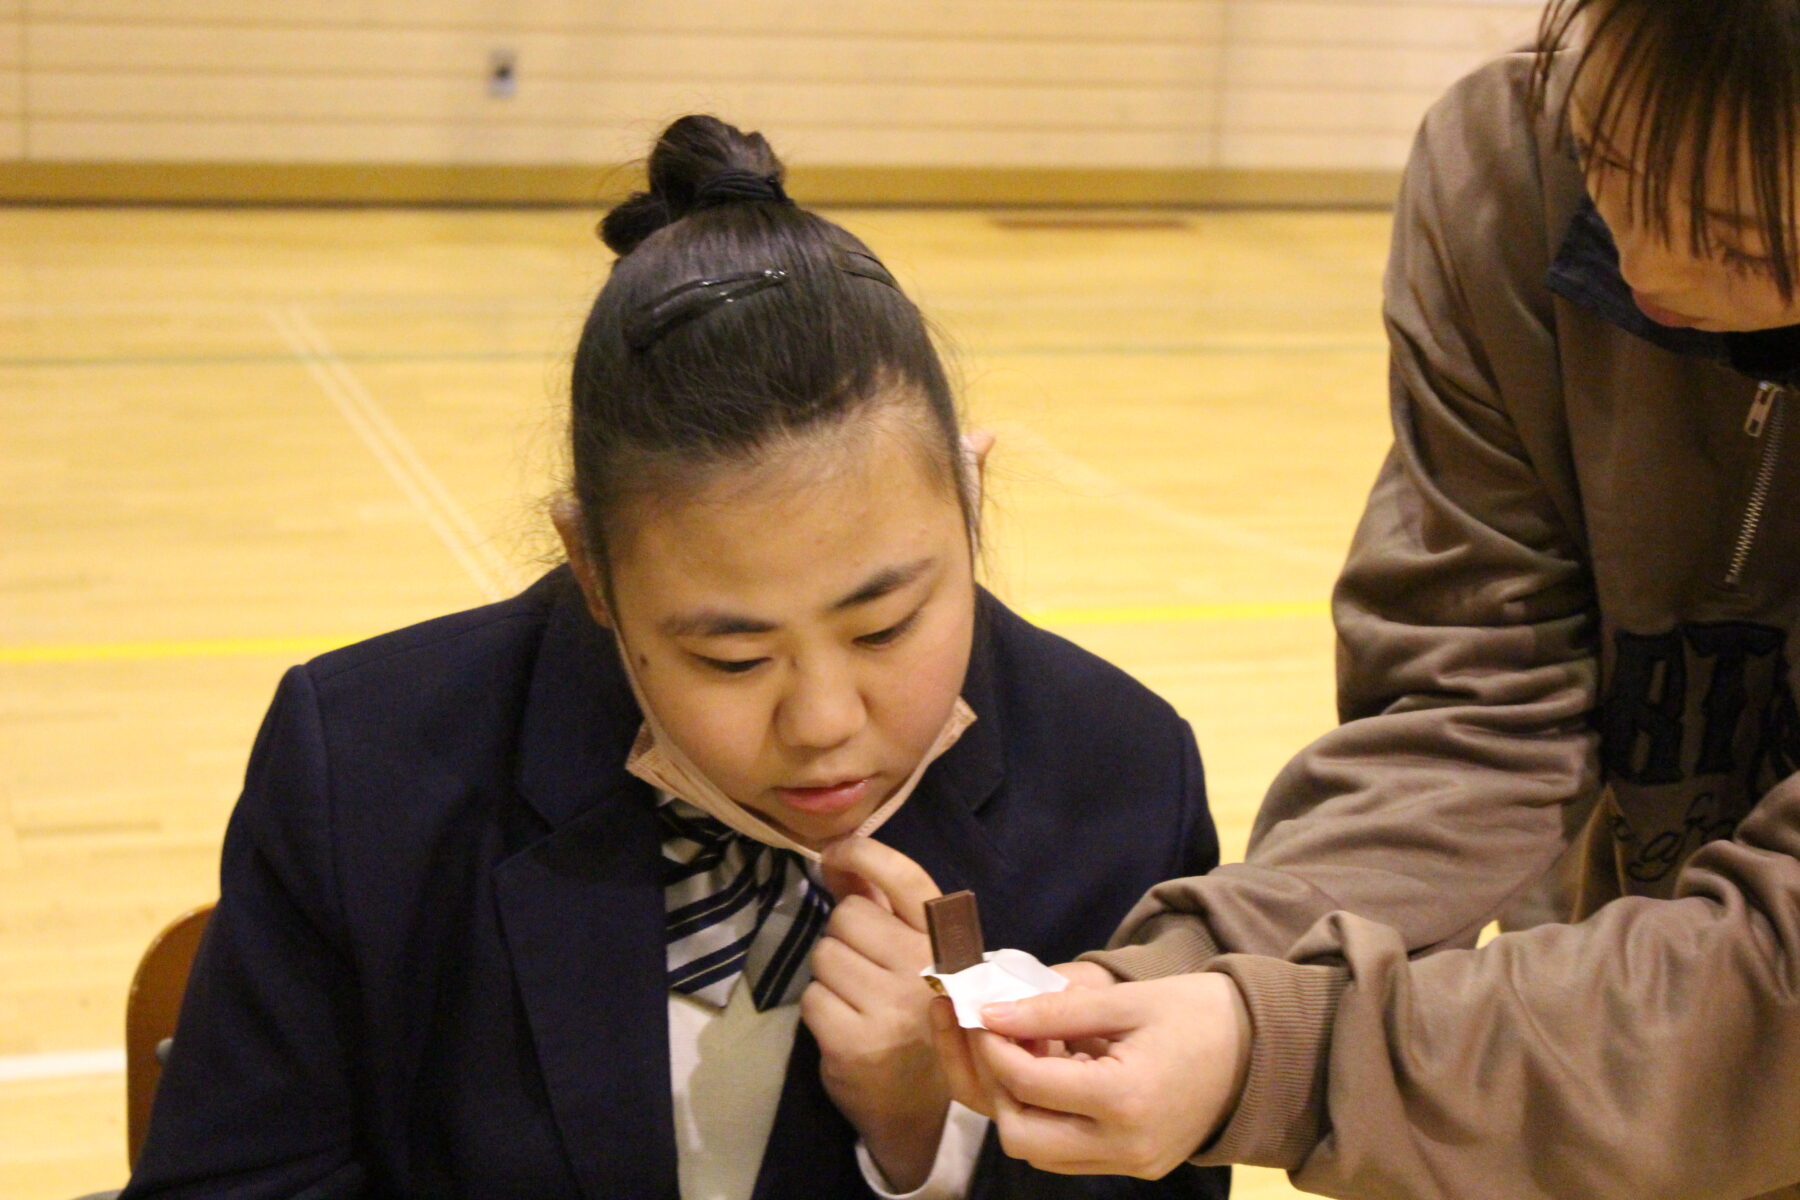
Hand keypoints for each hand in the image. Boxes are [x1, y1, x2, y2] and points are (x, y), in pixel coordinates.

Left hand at [802, 837, 947, 1190]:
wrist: (919, 1111)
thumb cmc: (917, 1023)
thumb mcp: (917, 962)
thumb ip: (883, 910)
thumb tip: (838, 859)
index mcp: (947, 945)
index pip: (905, 877)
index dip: (863, 854)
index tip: (835, 853)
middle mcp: (925, 971)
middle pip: (848, 916)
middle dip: (843, 937)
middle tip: (862, 970)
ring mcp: (891, 1008)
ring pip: (824, 955)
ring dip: (830, 975)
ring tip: (857, 1000)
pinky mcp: (856, 1042)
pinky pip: (812, 998)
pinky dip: (821, 1010)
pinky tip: (846, 1027)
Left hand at [931, 972, 1250, 1178]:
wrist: (1265, 1053)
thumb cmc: (1199, 1014)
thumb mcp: (1126, 1000)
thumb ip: (1054, 1009)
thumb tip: (990, 1014)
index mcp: (1123, 1098)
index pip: (1026, 1082)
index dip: (992, 1045)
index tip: (980, 1012)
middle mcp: (1124, 1146)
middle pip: (1021, 1135)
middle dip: (996, 1084)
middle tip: (997, 1037)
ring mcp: (1131, 1164)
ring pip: (1040, 1152)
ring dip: (1019, 1105)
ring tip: (1027, 1051)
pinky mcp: (1136, 1167)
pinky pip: (1069, 1155)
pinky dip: (1049, 1119)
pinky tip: (1055, 1074)